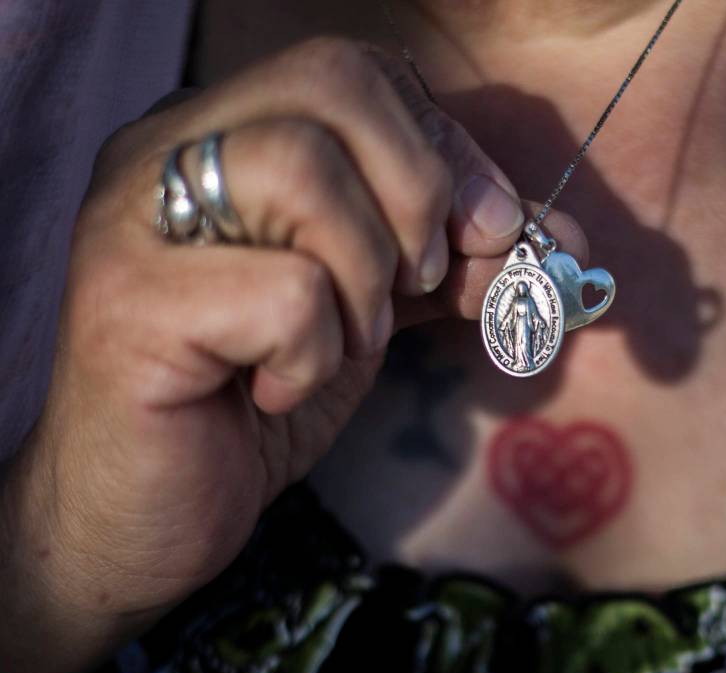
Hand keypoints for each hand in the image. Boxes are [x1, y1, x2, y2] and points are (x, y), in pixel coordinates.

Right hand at [0, 36, 586, 672]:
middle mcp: (165, 152)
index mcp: (220, 134)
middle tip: (418, 283)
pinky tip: (277, 390)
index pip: (358, 72)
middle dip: (418, 191)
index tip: (487, 233)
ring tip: (345, 342)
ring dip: (366, 274)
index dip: (444, 148)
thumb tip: (564, 240)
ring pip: (304, 170)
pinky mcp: (128, 306)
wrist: (146, 515)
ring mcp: (133, 221)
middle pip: (331, 82)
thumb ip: (449, 260)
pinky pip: (286, 292)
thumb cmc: (254, 399)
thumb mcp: (369, 310)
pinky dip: (317, 353)